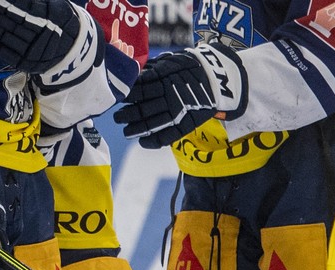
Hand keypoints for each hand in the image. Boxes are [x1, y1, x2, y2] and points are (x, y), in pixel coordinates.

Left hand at [0, 0, 82, 72]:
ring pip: (7, 37)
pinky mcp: (28, 63)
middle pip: (12, 22)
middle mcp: (42, 34)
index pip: (22, 8)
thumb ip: (35, 2)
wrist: (72, 49)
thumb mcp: (54, 6)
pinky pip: (6, 53)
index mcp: (50, 18)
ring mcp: (34, 51)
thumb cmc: (59, 22)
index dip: (5, 3)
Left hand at [111, 42, 246, 148]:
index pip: (137, 90)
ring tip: (126, 132)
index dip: (125, 96)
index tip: (118, 100)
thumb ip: (152, 68)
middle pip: (141, 108)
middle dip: (126, 115)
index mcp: (163, 78)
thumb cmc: (191, 67)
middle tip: (117, 118)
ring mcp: (178, 111)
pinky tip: (143, 142)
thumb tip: (132, 74)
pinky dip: (153, 141)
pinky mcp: (186, 124)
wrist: (217, 78)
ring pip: (151, 124)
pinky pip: (167, 136)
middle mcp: (169, 95)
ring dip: (136, 130)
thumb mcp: (171, 61)